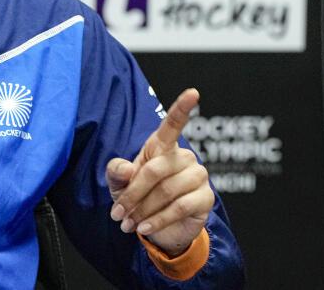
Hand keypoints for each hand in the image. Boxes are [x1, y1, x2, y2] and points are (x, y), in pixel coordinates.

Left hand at [106, 88, 214, 256]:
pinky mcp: (206, 197)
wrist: (160, 230)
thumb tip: (126, 168)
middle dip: (132, 194)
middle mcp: (184, 157)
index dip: (182, 107)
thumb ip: (117, 173)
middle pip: (156, 170)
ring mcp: (198, 176)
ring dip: (143, 211)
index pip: (174, 123)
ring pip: (167, 191)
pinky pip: (180, 207)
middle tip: (117, 214)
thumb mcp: (120, 186)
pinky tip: (145, 228)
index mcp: (163, 146)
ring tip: (130, 224)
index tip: (193, 92)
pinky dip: (158, 220)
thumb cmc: (139, 199)